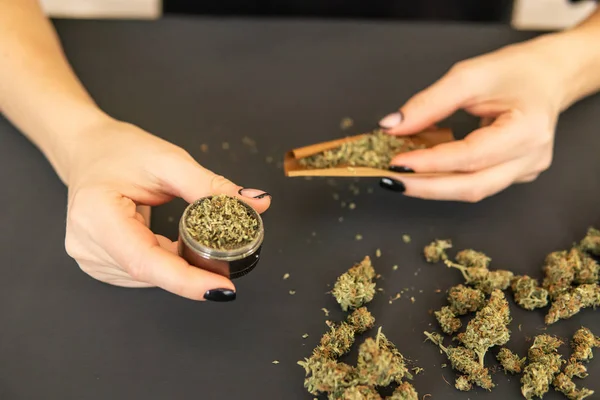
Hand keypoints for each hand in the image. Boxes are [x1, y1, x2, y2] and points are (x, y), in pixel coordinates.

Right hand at [63, 117, 270, 300]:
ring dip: (183, 266)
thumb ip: (211, 186)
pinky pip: (145, 273)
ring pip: (151, 277)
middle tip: (231, 259)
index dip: (187, 280)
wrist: (88, 150)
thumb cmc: (120, 150)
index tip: (225, 287)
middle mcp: (88, 245)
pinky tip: (180, 246)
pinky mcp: (102, 264)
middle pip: (152, 273)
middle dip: (195, 271)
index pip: (146, 262)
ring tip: (204, 245)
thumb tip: (257, 203)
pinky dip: (170, 263)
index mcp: (97, 216)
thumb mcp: (168, 161)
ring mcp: (91, 258)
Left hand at [378, 34, 576, 201]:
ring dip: (433, 185)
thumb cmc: (514, 71)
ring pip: (473, 190)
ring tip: (400, 176)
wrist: (548, 76)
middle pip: (472, 186)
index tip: (397, 162)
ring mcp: (525, 170)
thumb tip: (391, 126)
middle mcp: (531, 158)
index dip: (431, 163)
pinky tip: (423, 169)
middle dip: (426, 186)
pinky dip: (446, 178)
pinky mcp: (515, 175)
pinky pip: (476, 183)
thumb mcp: (469, 76)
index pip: (471, 156)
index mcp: (528, 130)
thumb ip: (429, 103)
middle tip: (389, 180)